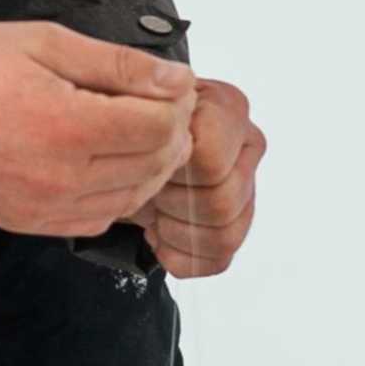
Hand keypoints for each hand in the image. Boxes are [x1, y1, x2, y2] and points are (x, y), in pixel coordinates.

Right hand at [0, 22, 194, 237]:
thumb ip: (119, 64)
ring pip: (132, 198)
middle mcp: (61, 177)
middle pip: (153, 164)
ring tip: (138, 132)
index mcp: (66, 127)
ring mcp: (45, 208)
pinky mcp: (31, 223)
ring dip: (149, 166)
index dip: (176, 104)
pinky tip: (109, 164)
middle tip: (158, 105)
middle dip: (170, 133)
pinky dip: (118, 194)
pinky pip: (99, 219)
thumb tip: (176, 79)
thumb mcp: (49, 43)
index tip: (168, 85)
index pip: (158, 127)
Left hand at [132, 76, 264, 278]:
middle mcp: (245, 144)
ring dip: (175, 231)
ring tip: (152, 209)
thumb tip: (175, 144)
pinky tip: (159, 231)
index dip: (170, 172)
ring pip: (224, 235)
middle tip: (146, 188)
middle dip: (171, 203)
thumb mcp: (126, 110)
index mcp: (227, 107)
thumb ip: (151, 117)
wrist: (118, 146)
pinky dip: (180, 255)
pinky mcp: (236, 223)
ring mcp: (246, 186)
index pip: (212, 164)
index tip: (144, 162)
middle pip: (222, 203)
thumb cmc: (127, 129)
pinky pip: (218, 258)